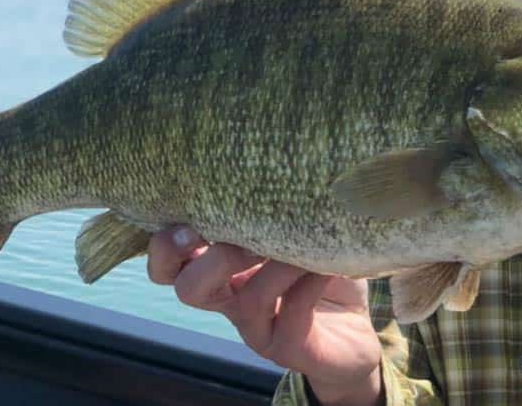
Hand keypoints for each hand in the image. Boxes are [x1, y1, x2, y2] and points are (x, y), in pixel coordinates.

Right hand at [148, 226, 381, 404]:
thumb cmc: (320, 269)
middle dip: (212, 257)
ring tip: (304, 246)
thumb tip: (266, 170)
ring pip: (247, 301)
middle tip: (242, 236)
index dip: (165, 245)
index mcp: (222, 272)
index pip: (169, 265)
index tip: (191, 216)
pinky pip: (292, 316)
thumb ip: (273, 211)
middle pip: (188, 289)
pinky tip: (324, 268)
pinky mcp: (291, 350)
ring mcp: (259, 330)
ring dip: (276, 265)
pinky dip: (307, 286)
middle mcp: (232, 300)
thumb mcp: (294, 233)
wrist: (355, 330)